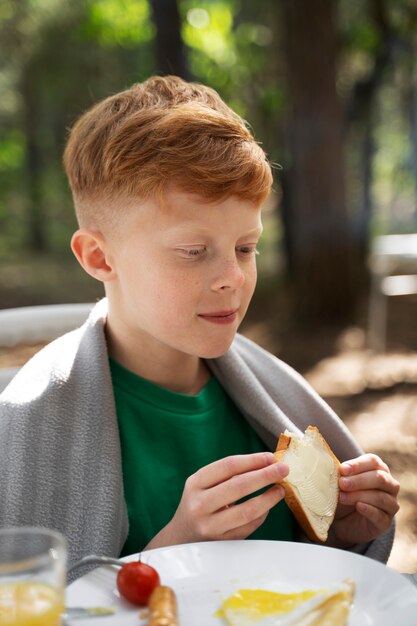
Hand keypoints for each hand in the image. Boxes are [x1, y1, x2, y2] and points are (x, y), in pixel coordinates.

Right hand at [145, 452, 287, 548]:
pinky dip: (261, 516)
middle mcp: (199, 504)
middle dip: (265, 475)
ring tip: (280, 489)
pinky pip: (248, 527)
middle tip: (283, 469)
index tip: (270, 457)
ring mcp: (209, 526)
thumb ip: (228, 475)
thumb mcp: (202, 485)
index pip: (228, 466)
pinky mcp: (220, 544)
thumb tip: (265, 463)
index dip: (252, 460)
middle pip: (239, 486)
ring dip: (268, 498)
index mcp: (195, 483)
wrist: (179, 539)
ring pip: (246, 510)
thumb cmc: (198, 505)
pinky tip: (267, 507)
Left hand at [329, 454, 399, 547]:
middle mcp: (389, 485)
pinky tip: (358, 506)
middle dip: (359, 480)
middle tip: (342, 484)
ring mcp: (390, 504)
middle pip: (380, 478)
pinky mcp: (385, 522)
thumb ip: (342, 475)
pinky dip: (368, 509)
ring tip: (342, 497)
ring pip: (380, 497)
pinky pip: (380, 515)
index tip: (342, 469)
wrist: (343, 522)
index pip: (373, 462)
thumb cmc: (344, 495)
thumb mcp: (341, 483)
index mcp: (379, 469)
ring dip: (359, 496)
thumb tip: (339, 470)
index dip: (358, 465)